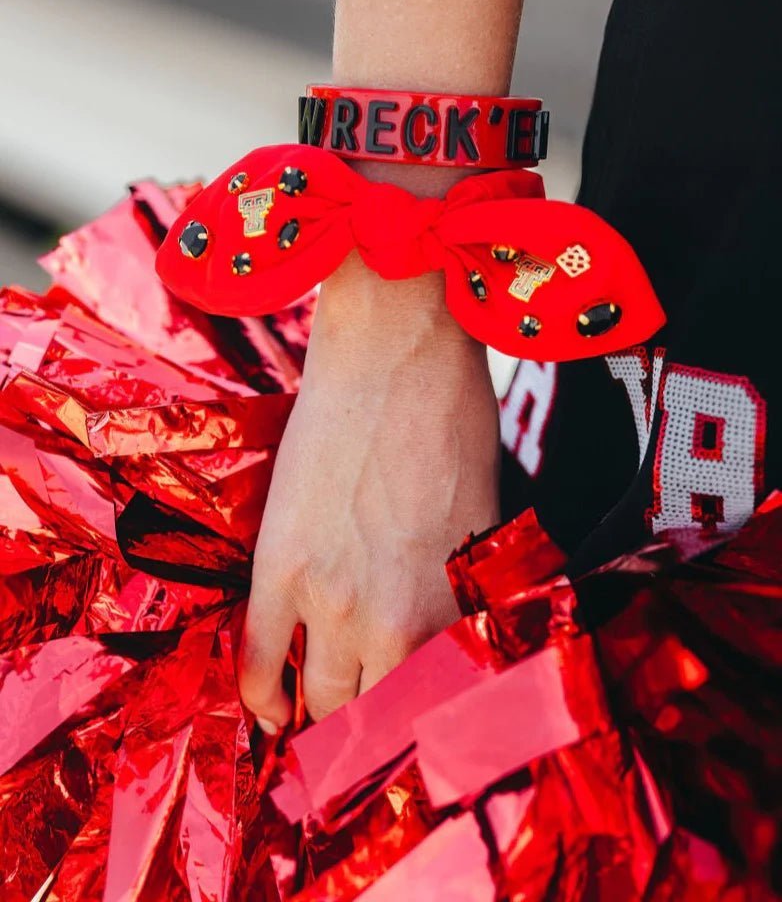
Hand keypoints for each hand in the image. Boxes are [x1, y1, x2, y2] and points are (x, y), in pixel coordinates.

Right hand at [238, 255, 499, 727]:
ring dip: (323, 714)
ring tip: (323, 718)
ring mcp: (332, 597)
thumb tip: (448, 625)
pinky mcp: (280, 566)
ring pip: (322, 698)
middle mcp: (398, 619)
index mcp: (457, 607)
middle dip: (377, 732)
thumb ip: (461, 585)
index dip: (431, 738)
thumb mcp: (484, 515)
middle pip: (380, 716)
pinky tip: (270, 708)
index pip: (444, 712)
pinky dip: (262, 694)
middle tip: (371, 732)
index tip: (421, 743)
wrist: (395, 351)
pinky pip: (259, 660)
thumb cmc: (453, 418)